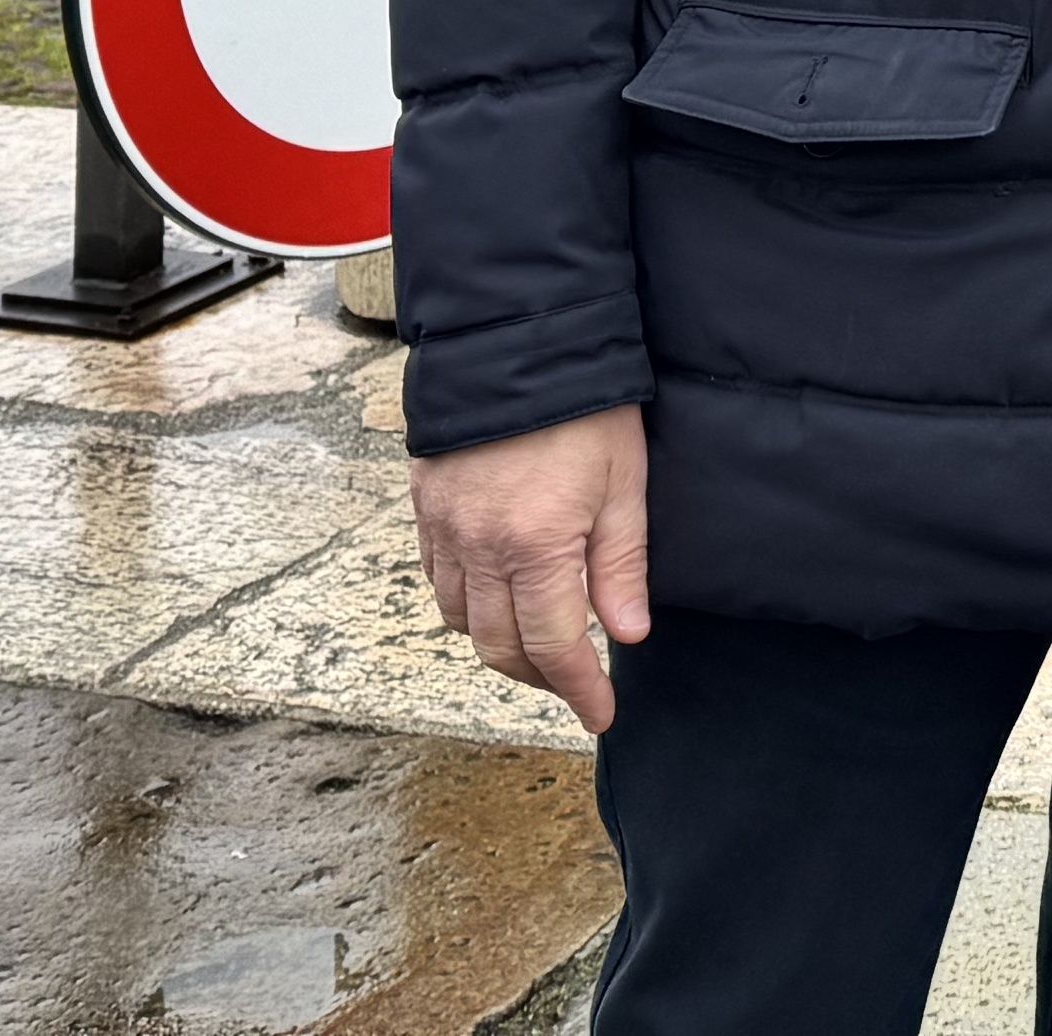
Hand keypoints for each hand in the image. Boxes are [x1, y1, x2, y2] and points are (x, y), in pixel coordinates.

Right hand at [409, 405, 653, 733]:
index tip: (600, 714)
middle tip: (575, 686)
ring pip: (460, 619)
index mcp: (535, 546)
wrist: (516, 338)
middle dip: (540, 679)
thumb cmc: (583, 407)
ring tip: (540, 644)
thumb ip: (622, 564)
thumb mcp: (623, 482)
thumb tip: (626, 634)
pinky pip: (437, 580)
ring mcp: (444, 529)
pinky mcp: (425, 507)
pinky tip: (498, 597)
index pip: (555, 646)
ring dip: (498, 643)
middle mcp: (479, 547)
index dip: (579, 690)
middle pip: (499, 646)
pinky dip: (465, 604)